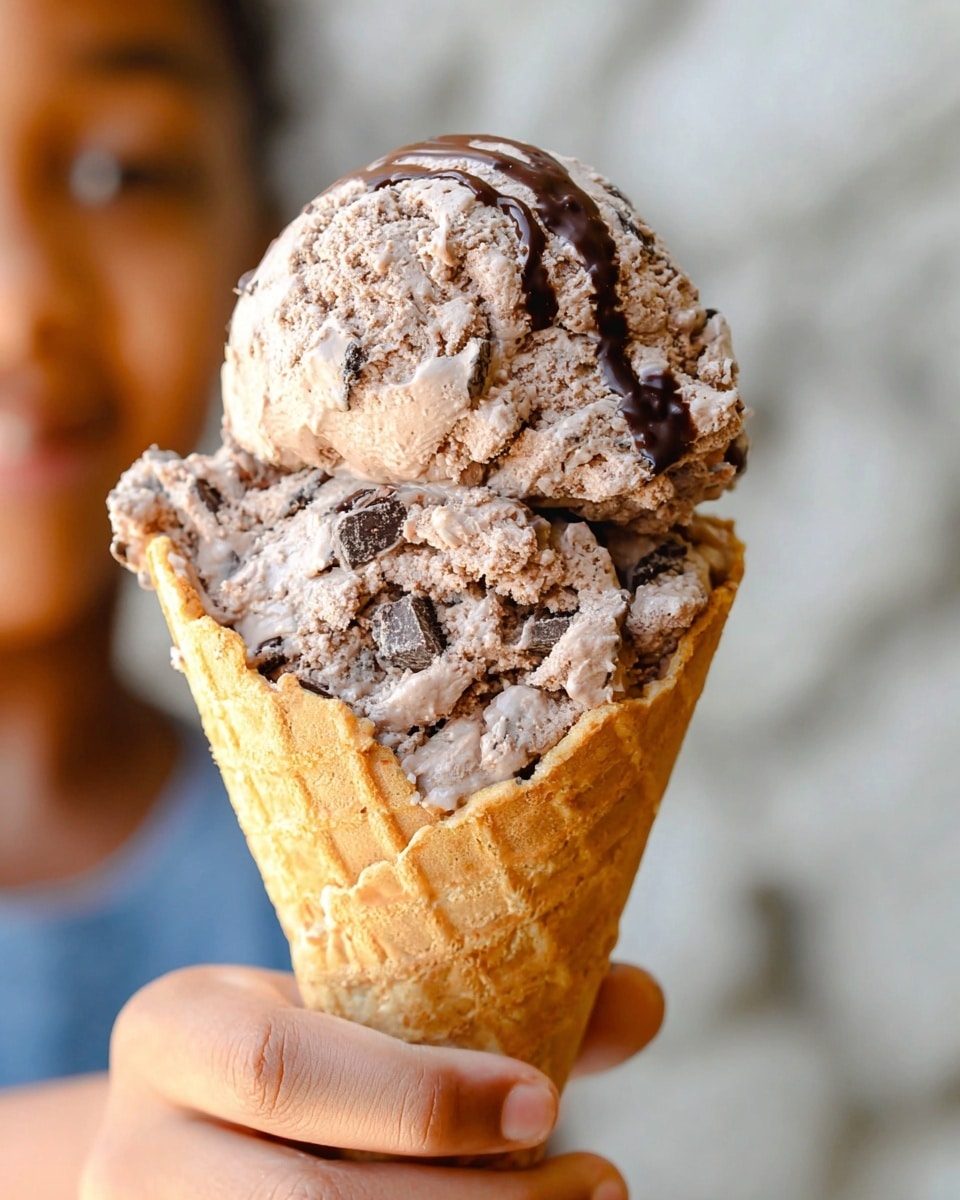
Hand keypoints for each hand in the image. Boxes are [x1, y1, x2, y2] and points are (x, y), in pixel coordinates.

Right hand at [80, 962, 662, 1198]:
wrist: (206, 1135)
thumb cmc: (318, 1053)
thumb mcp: (371, 1010)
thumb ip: (498, 998)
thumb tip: (639, 999)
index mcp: (174, 1029)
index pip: (277, 1068)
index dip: (415, 1098)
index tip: (545, 1098)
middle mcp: (132, 1145)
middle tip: (598, 1181)